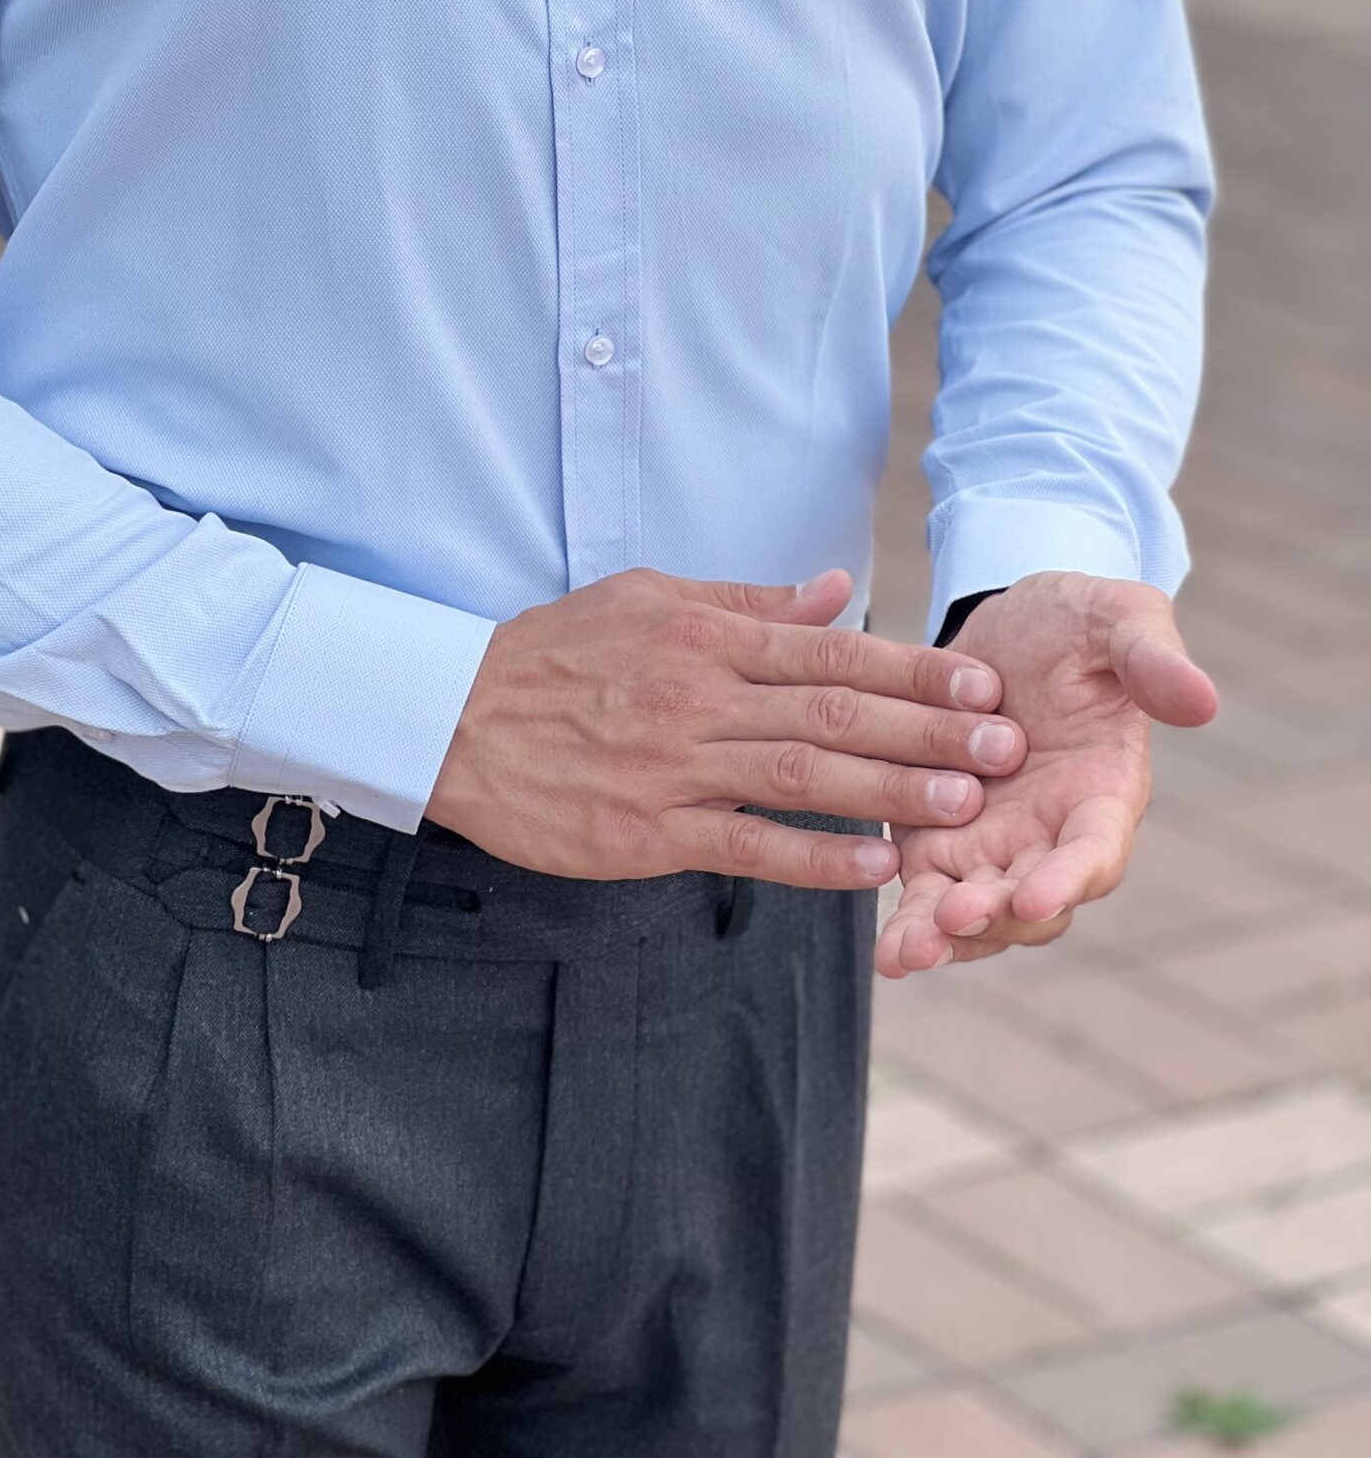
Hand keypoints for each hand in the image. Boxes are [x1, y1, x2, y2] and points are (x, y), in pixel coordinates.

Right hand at [424, 564, 1027, 890]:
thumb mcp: (645, 600)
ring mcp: (675, 766)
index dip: (912, 668)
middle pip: (834, 710)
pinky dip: (815, 857)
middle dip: (929, 729)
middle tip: (1006, 744)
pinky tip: (874, 866)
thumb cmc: (553, 654)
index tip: (980, 683)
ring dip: (892, 789)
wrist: (450, 719)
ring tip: (967, 801)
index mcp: (704, 637)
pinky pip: (747, 845)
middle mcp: (699, 697)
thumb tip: (834, 591)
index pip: (830, 650)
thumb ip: (746, 603)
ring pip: (804, 775)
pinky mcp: (648, 831)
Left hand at [875, 572, 1218, 975]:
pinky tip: (886, 951)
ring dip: (944, 935)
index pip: (1094, 850)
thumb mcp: (1117, 618)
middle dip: (995, 917)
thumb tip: (1202, 699)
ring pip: (976, 911)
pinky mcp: (937, 836)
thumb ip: (1152, 657)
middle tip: (953, 918)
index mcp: (1104, 791)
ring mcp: (992, 842)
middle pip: (1032, 900)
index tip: (1036, 897)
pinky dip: (909, 923)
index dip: (1068, 878)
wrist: (1005, 624)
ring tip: (909, 953)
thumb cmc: (1077, 623)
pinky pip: (925, 890)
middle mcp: (1051, 833)